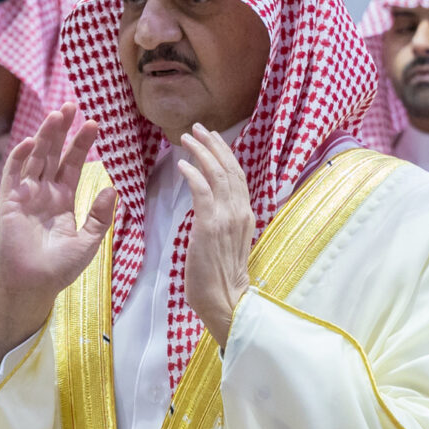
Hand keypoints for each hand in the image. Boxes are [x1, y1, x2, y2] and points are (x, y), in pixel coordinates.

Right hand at [0, 104, 116, 356]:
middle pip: (53, 154)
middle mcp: (43, 194)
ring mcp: (25, 196)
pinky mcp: (10, 203)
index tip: (94, 123)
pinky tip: (32, 141)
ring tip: (57, 114)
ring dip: (45, 135)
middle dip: (62, 130)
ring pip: (35, 158)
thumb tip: (112, 189)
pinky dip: (20, 157)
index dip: (81, 144)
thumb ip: (100, 217)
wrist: (33, 287)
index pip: (72, 164)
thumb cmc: (59, 269)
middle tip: (72, 104)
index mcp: (62, 201)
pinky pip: (13, 175)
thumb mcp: (89, 242)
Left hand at [174, 127, 253, 346]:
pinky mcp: (210, 226)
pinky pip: (203, 192)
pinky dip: (193, 174)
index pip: (237, 176)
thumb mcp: (228, 244)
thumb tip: (211, 210)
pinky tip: (182, 164)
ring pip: (217, 174)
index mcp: (245, 215)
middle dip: (214, 144)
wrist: (225, 301)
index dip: (225, 154)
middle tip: (198, 128)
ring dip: (201, 153)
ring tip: (187, 138)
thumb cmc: (221, 279)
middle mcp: (240, 212)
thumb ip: (223, 223)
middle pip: (230, 168)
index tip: (212, 138)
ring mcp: (227, 218)